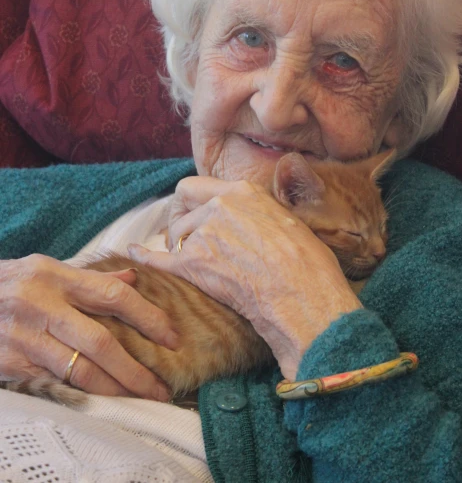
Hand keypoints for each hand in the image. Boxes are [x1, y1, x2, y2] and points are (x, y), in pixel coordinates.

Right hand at [0, 254, 177, 399]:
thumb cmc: (12, 283)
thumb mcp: (47, 269)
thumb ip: (90, 277)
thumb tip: (134, 278)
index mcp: (57, 276)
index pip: (113, 295)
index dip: (147, 316)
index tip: (172, 337)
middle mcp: (43, 305)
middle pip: (101, 341)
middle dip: (135, 368)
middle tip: (160, 386)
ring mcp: (25, 336)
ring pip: (79, 369)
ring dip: (114, 388)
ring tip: (138, 398)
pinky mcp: (11, 362)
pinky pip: (55, 382)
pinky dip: (82, 393)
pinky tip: (102, 400)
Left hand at [129, 177, 361, 378]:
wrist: (303, 296)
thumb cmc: (308, 263)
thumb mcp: (288, 221)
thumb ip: (261, 213)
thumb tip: (257, 221)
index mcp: (243, 191)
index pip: (199, 186)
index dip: (192, 201)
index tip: (194, 213)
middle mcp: (219, 206)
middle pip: (182, 208)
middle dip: (181, 222)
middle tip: (187, 240)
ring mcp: (204, 234)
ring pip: (176, 236)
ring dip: (179, 248)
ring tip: (191, 264)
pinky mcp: (193, 266)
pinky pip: (159, 260)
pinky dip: (144, 258)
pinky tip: (132, 254)